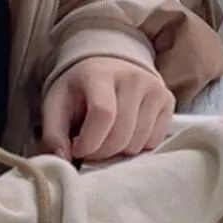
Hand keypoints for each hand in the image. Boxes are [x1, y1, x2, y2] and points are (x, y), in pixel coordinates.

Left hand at [41, 59, 174, 162]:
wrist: (109, 64)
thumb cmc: (80, 88)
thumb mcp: (56, 104)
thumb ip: (53, 133)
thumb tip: (63, 159)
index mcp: (100, 74)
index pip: (103, 114)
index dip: (89, 142)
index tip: (77, 149)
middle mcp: (132, 77)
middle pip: (121, 134)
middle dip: (102, 153)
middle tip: (90, 149)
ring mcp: (154, 88)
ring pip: (138, 143)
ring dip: (119, 152)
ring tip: (107, 138)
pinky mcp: (168, 100)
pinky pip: (154, 141)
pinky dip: (137, 147)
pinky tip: (125, 134)